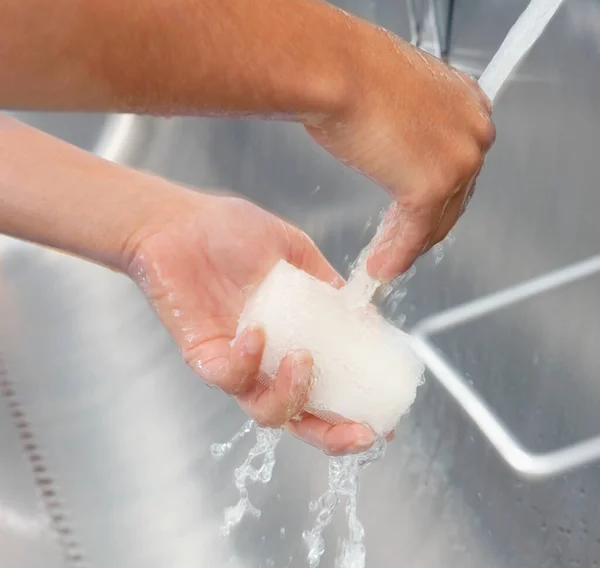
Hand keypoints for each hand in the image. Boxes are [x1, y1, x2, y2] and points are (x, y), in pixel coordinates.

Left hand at [123, 186, 376, 454]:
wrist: (179, 222)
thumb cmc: (233, 232)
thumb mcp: (294, 253)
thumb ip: (326, 286)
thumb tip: (367, 318)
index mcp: (294, 338)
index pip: (328, 386)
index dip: (356, 409)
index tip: (388, 420)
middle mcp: (268, 360)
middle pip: (301, 417)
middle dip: (332, 435)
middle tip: (361, 432)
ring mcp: (237, 363)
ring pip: (267, 410)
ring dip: (293, 394)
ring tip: (304, 357)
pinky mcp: (204, 357)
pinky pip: (229, 378)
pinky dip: (247, 362)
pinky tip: (255, 332)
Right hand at [306, 25, 495, 280]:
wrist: (333, 68)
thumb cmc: (347, 70)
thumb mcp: (391, 95)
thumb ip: (407, 123)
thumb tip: (393, 149)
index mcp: (465, 103)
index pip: (457, 164)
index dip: (434, 197)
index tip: (413, 217)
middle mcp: (472, 130)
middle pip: (453, 196)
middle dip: (422, 226)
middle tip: (396, 244)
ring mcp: (458, 159)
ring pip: (437, 219)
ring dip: (408, 245)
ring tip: (384, 262)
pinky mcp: (433, 186)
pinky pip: (416, 233)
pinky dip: (397, 254)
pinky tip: (381, 267)